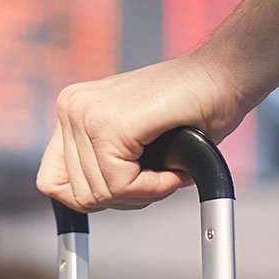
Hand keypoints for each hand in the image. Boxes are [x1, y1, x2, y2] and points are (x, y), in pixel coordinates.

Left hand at [38, 51, 254, 212]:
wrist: (226, 75)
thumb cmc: (191, 109)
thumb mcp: (130, 144)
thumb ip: (99, 166)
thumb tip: (77, 204)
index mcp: (72, 110)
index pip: (52, 182)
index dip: (92, 197)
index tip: (127, 186)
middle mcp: (71, 107)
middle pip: (77, 195)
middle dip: (124, 197)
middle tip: (158, 176)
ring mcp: (86, 114)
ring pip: (100, 194)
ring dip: (143, 192)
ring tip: (170, 168)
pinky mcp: (110, 124)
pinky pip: (121, 186)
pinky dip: (154, 188)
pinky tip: (174, 170)